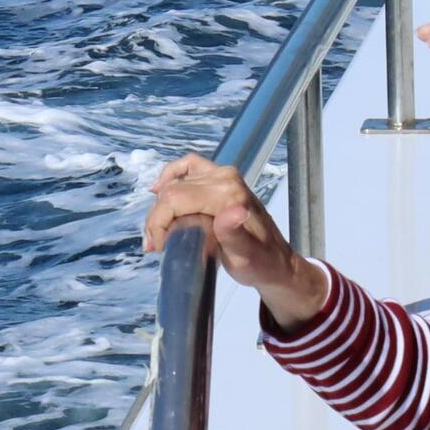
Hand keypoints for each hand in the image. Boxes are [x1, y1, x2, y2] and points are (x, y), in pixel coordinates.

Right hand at [142, 155, 326, 330]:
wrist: (275, 262)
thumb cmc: (259, 263)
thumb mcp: (245, 255)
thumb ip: (234, 234)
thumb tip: (231, 213)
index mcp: (227, 193)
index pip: (176, 198)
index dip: (158, 222)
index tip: (157, 247)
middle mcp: (224, 178)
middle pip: (172, 190)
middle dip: (157, 218)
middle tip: (154, 246)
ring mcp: (222, 175)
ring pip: (175, 182)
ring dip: (160, 206)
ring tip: (157, 234)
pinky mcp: (220, 178)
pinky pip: (188, 166)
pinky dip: (171, 175)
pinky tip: (158, 189)